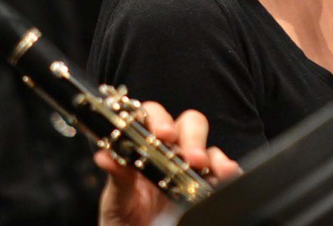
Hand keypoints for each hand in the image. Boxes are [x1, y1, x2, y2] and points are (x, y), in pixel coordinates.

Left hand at [96, 102, 240, 225]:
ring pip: (208, 144)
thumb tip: (104, 156)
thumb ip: (117, 179)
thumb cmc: (123, 222)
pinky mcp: (209, 188)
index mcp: (142, 150)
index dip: (159, 118)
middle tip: (191, 157)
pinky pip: (225, 171)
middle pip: (186, 124)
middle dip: (191, 135)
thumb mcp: (116, 202)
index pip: (152, 117)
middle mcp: (169, 155)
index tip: (162, 134)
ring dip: (209, 152)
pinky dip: (228, 169)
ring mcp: (190, 171)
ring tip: (204, 167)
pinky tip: (226, 175)